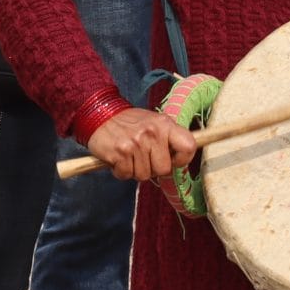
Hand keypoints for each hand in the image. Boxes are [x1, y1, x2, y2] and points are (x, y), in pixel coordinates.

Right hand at [83, 108, 200, 181]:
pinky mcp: (120, 153)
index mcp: (165, 124)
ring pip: (144, 175)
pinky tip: (118, 158)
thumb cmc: (130, 122)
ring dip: (135, 169)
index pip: (189, 146)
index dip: (183, 159)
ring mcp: (135, 143)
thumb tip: (184, 156)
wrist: (100, 114)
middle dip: (153, 168)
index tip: (173, 160)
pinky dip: (121, 171)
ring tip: (129, 155)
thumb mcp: (154, 122)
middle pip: (164, 169)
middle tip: (143, 157)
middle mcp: (152, 133)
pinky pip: (126, 175)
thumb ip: (169, 137)